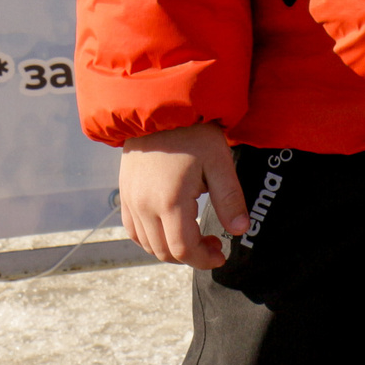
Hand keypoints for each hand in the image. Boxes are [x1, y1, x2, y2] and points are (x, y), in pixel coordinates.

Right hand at [119, 122, 245, 267]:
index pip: (183, 249)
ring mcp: (130, 200)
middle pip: (164, 252)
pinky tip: (170, 227)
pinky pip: (133, 230)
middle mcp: (144, 205)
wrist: (159, 104)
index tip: (221, 254)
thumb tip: (239, 231)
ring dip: (171, 249)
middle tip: (213, 244)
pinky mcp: (125, 192)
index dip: (204, 260)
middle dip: (191, 256)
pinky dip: (151, 238)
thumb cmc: (193, 131)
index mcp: (169, 200)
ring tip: (195, 235)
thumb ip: (229, 198)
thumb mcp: (219, 161)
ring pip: (147, 244)